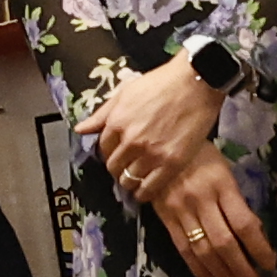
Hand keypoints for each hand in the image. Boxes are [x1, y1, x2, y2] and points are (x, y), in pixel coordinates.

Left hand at [78, 53, 224, 194]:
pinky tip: (146, 191)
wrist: (195, 83)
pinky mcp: (171, 163)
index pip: (103, 148)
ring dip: (130, 181)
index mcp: (116, 123)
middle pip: (114, 167)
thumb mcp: (124, 93)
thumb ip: (102, 114)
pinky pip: (150, 188)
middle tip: (127, 166)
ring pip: (129, 180)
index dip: (110, 151)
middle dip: (118, 167)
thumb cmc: (160, 83)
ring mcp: (151, 154)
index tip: (118, 153)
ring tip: (137, 178)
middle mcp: (130, 141)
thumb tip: (80, 129)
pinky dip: (144, 193)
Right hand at [148, 156, 276, 276]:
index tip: (270, 264)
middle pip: (224, 242)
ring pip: (203, 249)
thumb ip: (236, 201)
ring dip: (221, 273)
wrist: (156, 147)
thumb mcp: (224, 171)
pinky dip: (196, 267)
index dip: (259, 248)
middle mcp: (201, 199)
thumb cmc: (199, 156)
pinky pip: (182, 247)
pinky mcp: (165, 217)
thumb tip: (254, 233)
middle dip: (241, 268)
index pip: (244, 224)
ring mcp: (181, 210)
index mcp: (222, 185)